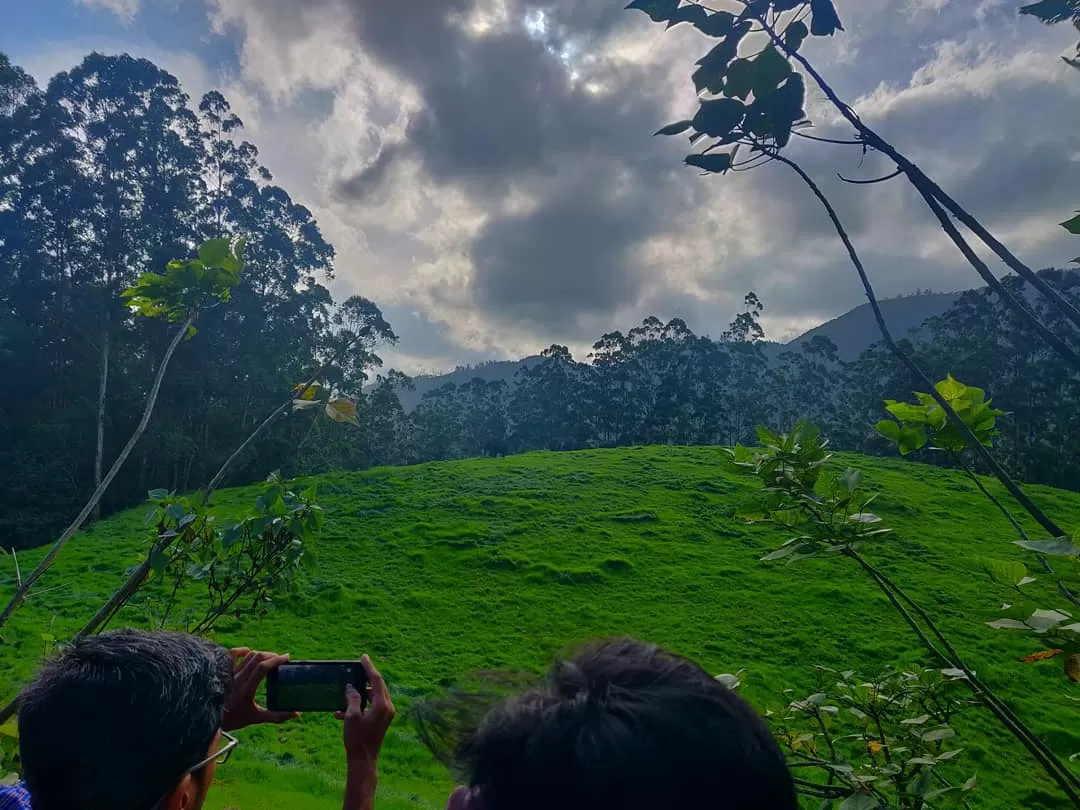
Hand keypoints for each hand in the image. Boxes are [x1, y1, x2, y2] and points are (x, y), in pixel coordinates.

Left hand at [222, 648, 299, 731]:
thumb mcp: (257, 718)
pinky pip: (231, 654)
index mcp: (247, 688)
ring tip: (269, 658)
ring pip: (248, 655)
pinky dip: (242, 650)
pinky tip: (249, 652)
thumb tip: (296, 714)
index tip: (287, 657)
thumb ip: (277, 716)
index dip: (276, 660)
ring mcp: (230, 673)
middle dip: (271, 655)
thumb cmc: (234, 719)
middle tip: (280, 659)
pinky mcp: (224, 671)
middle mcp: (238, 678)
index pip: (263, 667)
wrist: (210, 719)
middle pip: (257, 657)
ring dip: (261, 654)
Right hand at [336, 654, 394, 770]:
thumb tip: (351, 687)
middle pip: (378, 686)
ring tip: (348, 688)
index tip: (363, 657)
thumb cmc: (357, 739)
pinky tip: (341, 711)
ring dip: (361, 692)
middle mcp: (387, 707)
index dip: (369, 667)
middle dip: (366, 677)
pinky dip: (360, 705)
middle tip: (357, 668)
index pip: (377, 680)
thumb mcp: (352, 717)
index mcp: (383, 705)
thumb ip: (353, 699)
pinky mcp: (381, 720)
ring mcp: (385, 714)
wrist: (363, 760)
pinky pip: (371, 706)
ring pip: (374, 696)